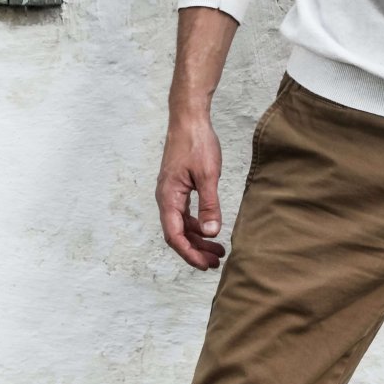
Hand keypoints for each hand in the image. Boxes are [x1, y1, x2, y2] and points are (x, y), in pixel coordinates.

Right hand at [155, 116, 227, 269]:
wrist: (188, 119)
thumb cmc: (197, 143)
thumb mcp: (208, 175)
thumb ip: (209, 205)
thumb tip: (211, 233)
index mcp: (168, 197)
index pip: (175, 236)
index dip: (190, 254)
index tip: (206, 265)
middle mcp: (165, 198)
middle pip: (177, 234)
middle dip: (196, 250)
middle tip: (216, 262)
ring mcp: (170, 192)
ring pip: (181, 224)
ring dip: (198, 238)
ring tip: (218, 249)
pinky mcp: (177, 187)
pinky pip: (184, 213)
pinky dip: (197, 224)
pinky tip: (210, 228)